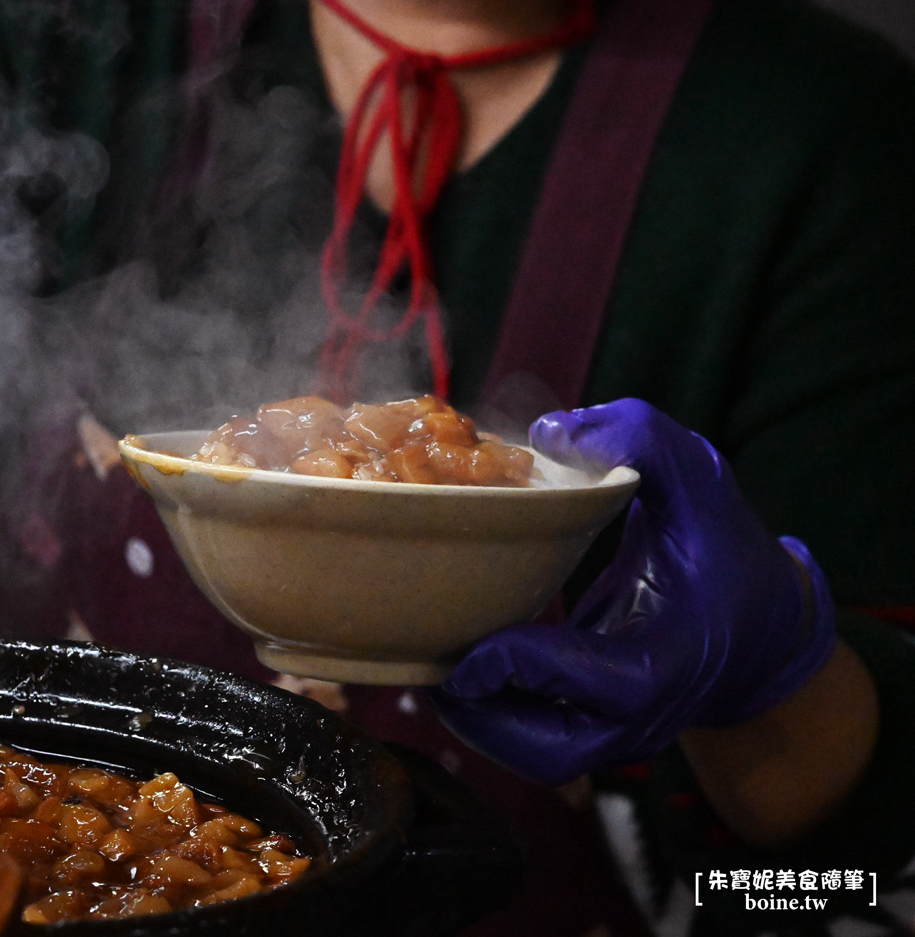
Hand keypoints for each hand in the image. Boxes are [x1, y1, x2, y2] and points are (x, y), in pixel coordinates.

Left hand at [432, 398, 836, 784]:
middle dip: (483, 719)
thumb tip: (550, 432)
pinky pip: (534, 744)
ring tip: (428, 663)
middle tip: (432, 668)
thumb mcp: (699, 482)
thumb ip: (639, 440)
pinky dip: (491, 715)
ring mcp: (619, 732)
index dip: (532, 666)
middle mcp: (644, 713)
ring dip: (477, 721)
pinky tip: (454, 664)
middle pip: (552, 752)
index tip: (478, 644)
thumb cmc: (724, 550)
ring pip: (536, 758)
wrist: (761, 630)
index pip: (601, 682)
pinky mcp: (595, 731)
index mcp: (672, 656)